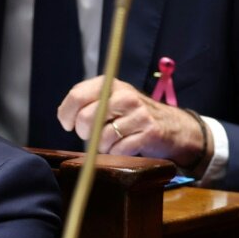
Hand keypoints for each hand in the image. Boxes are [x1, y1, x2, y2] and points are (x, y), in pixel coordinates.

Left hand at [57, 76, 211, 172]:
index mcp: (110, 84)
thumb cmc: (132, 114)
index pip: (76, 96)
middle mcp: (125, 95)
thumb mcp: (110, 99)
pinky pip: (118, 150)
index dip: (67, 114)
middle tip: (91, 135)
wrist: (173, 126)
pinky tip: (125, 146)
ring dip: (103, 145)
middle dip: (84, 133)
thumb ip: (86, 102)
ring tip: (113, 140)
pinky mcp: (149, 132)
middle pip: (86, 118)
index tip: (68, 124)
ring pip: (101, 138)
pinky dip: (117, 153)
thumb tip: (65, 116)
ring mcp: (139, 114)